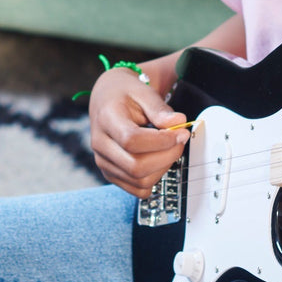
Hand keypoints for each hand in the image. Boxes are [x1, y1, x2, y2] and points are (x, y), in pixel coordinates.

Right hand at [89, 66, 189, 196]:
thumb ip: (160, 109)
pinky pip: (137, 189)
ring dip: (163, 168)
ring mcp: (104, 162)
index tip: (181, 132)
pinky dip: (154, 179)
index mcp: (106, 119)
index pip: (132, 141)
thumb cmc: (126, 94)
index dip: (162, 141)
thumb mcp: (144, 92)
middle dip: (167, 156)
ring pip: (139, 181)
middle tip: (181, 140)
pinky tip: (159, 160)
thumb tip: (179, 122)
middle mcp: (100, 144)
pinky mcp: (111, 174)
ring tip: (171, 148)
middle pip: (136, 166)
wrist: (107, 99)